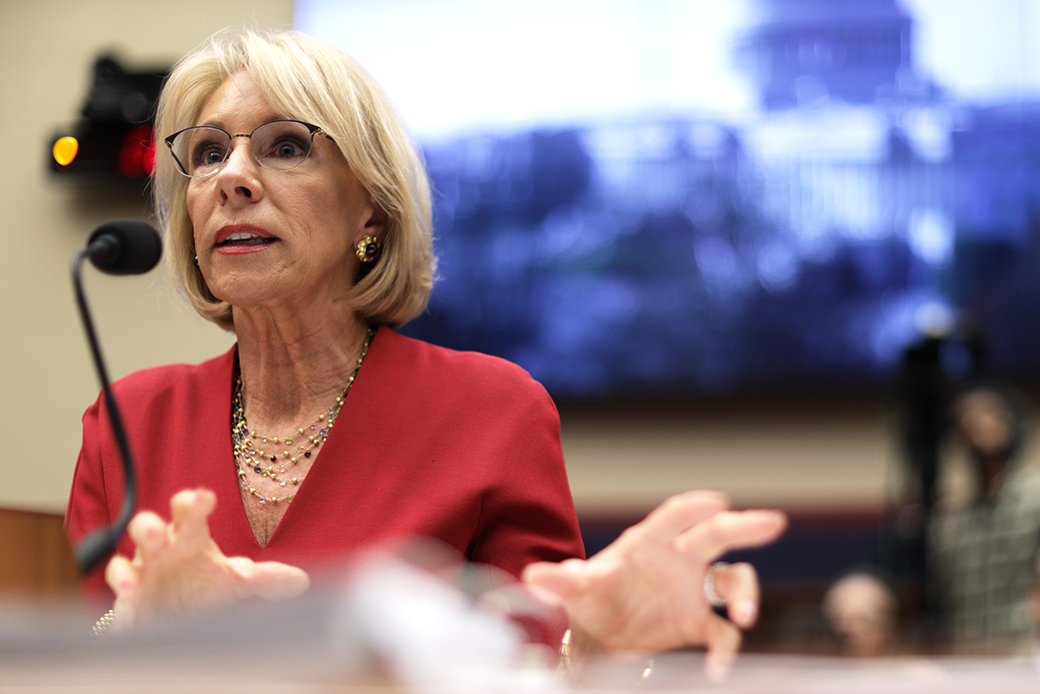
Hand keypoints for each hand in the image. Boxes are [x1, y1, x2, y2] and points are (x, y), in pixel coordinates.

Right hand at [104, 489, 309, 627]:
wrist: (173, 620)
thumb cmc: (200, 589)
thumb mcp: (235, 582)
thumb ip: (264, 579)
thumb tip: (300, 581)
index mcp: (189, 536)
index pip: (190, 511)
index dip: (195, 502)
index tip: (206, 498)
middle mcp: (162, 549)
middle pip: (149, 525)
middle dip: (151, 526)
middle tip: (161, 531)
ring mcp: (140, 571)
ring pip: (126, 554)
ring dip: (129, 560)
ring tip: (140, 568)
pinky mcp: (127, 597)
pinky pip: (115, 587)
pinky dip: (119, 589)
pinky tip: (128, 594)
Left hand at [521, 490, 785, 679]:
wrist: (600, 638)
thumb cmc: (590, 599)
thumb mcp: (573, 590)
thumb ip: (559, 581)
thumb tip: (532, 576)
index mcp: (649, 542)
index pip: (675, 516)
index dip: (695, 507)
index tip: (717, 501)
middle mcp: (679, 559)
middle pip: (716, 537)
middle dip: (744, 527)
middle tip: (771, 522)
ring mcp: (693, 590)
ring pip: (733, 581)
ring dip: (746, 595)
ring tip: (745, 617)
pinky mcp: (698, 624)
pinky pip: (723, 633)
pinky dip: (726, 649)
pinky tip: (716, 668)